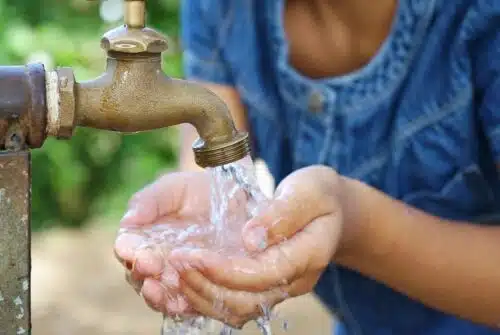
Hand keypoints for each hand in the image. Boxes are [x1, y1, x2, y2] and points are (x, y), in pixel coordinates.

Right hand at [113, 170, 252, 316]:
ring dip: (157, 296)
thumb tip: (129, 219)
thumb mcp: (174, 188)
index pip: (127, 247)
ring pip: (157, 293)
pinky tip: (182, 305)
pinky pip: (183, 302)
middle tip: (154, 270)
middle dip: (143, 275)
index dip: (130, 252)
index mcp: (142, 235)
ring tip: (161, 292)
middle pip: (138, 274)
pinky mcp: (195, 286)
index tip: (140, 254)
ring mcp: (173, 275)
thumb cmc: (197, 190)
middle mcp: (153, 258)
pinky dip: (180, 306)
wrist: (233, 199)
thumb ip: (150, 200)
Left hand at [168, 165, 343, 327]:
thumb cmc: (320, 194)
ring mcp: (280, 287)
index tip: (191, 255)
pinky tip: (184, 280)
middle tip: (174, 263)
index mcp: (308, 255)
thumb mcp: (307, 192)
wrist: (332, 210)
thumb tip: (250, 239)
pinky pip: (234, 303)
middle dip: (205, 285)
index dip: (224, 270)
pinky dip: (207, 296)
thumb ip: (282, 214)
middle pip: (245, 300)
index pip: (261, 273)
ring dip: (201, 295)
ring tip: (173, 272)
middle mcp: (293, 280)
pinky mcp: (265, 286)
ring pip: (237, 309)